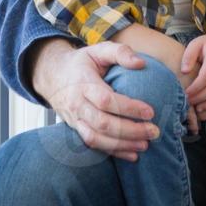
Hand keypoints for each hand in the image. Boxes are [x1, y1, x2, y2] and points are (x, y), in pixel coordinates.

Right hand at [35, 41, 159, 159]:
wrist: (52, 75)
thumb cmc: (81, 63)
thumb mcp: (98, 50)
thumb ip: (120, 52)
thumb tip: (141, 63)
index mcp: (83, 83)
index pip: (106, 100)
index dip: (128, 108)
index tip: (150, 112)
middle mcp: (77, 104)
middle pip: (102, 123)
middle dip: (130, 130)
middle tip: (154, 131)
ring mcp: (75, 119)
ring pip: (96, 138)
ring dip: (122, 145)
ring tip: (145, 145)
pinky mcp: (76, 129)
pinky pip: (93, 144)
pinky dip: (113, 152)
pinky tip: (132, 155)